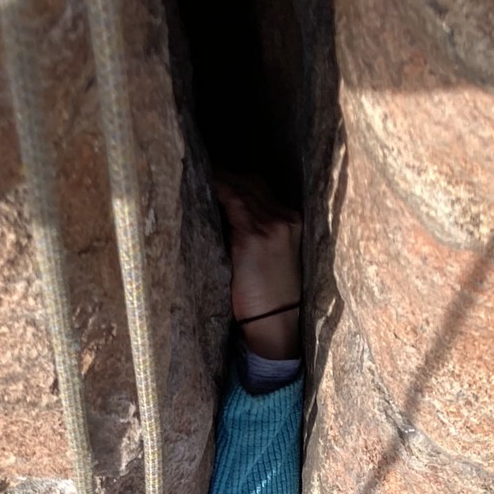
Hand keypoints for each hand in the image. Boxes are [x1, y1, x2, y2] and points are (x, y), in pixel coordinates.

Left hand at [217, 178, 302, 359]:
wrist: (278, 324)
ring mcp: (271, 225)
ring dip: (220, 179)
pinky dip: (217, 188)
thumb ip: (259, 235)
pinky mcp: (253, 236)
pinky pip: (232, 200)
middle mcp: (286, 219)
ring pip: (242, 188)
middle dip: (228, 176)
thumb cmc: (271, 300)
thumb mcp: (273, 260)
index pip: (265, 189)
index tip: (220, 175)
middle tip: (203, 169)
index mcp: (295, 223)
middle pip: (253, 183)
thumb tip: (229, 218)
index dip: (240, 180)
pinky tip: (203, 182)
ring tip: (199, 173)